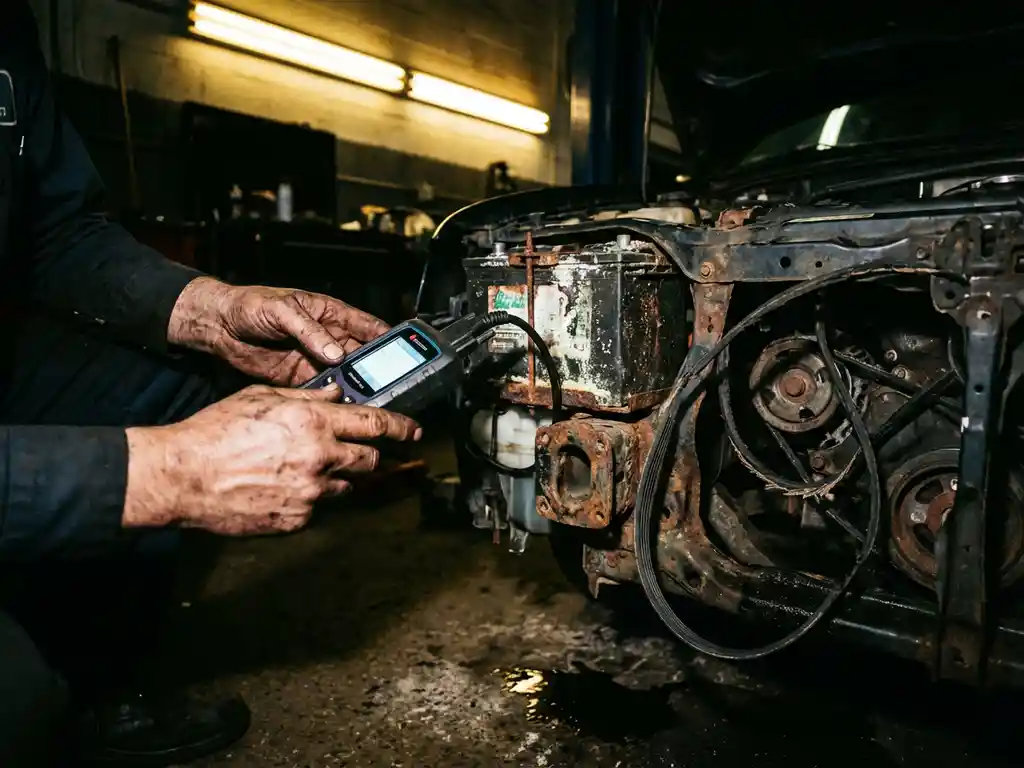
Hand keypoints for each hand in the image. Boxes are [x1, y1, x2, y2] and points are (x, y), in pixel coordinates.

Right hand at [122, 383, 420, 534]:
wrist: (184, 475)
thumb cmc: (216, 431)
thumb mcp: (262, 399)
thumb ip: (307, 397)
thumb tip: (338, 394)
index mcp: (313, 422)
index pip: (375, 424)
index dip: (401, 427)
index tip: (414, 431)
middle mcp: (319, 458)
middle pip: (369, 460)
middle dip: (366, 454)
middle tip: (351, 450)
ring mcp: (310, 493)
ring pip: (344, 486)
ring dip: (334, 477)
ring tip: (299, 469)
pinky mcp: (297, 518)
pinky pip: (317, 507)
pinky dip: (308, 497)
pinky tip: (280, 487)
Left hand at [167, 277, 388, 385]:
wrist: (219, 326)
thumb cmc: (250, 305)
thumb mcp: (282, 310)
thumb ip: (310, 331)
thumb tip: (336, 353)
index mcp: (331, 315)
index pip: (368, 327)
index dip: (388, 339)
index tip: (405, 354)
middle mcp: (328, 339)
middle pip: (362, 356)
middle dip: (377, 371)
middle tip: (390, 386)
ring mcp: (315, 360)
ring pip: (346, 377)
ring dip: (356, 388)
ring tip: (369, 402)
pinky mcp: (300, 378)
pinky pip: (323, 391)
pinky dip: (333, 401)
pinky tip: (341, 409)